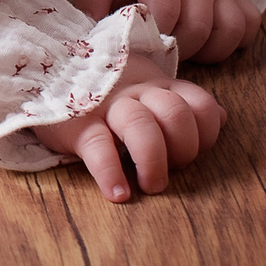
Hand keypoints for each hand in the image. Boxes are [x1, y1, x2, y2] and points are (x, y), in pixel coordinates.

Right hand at [34, 52, 224, 200]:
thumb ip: (182, 101)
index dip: (206, 132)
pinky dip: (111, 174)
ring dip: (153, 161)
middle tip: (168, 172)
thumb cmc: (106, 89)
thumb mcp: (147, 86)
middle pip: (175, 114)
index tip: (194, 151)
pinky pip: (98, 148)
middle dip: (182, 148)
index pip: (199, 103)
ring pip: (141, 126)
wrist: (47, 71)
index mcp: (157, 86)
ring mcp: (106, 107)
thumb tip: (219, 119)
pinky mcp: (77, 125)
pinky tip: (118, 194)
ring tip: (150, 186)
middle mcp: (136, 93)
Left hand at [75, 0, 260, 62]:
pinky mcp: (233, 0)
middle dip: (175, 49)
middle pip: (197, 28)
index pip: (165, 13)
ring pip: (227, 31)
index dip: (151, 38)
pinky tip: (209, 43)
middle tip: (156, 50)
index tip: (138, 47)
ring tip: (181, 48)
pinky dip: (233, 42)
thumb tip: (88, 36)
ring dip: (205, 50)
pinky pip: (247, 27)